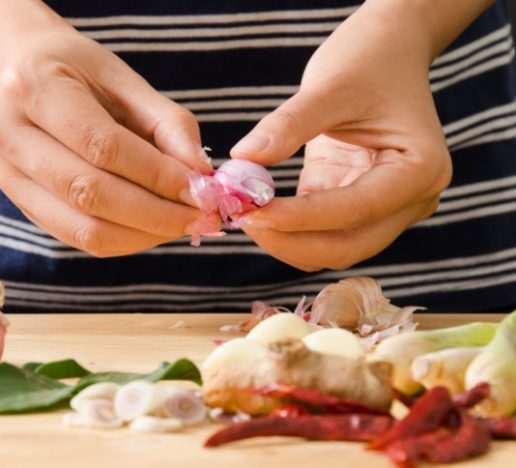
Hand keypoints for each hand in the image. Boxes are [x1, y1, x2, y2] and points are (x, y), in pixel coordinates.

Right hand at [0, 28, 210, 256]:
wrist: (19, 75)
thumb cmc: (78, 72)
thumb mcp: (124, 79)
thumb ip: (167, 123)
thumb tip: (200, 175)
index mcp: (32, 87)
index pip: (102, 146)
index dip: (157, 175)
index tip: (201, 190)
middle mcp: (6, 133)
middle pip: (89, 193)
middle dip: (154, 213)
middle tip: (199, 216)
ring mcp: (5, 174)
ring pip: (81, 227)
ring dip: (141, 234)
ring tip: (180, 224)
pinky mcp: (18, 203)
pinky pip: (75, 236)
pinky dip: (122, 239)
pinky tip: (151, 227)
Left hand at [231, 0, 453, 270]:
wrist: (387, 49)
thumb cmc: (368, 59)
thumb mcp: (328, 85)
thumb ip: (287, 125)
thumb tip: (243, 159)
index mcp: (419, 170)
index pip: (355, 210)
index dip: (300, 219)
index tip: (252, 212)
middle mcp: (411, 199)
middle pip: (348, 246)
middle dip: (292, 241)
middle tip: (241, 219)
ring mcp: (387, 207)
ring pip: (333, 247)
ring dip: (287, 239)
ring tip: (242, 211)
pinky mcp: (356, 203)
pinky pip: (320, 230)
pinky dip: (288, 226)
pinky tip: (255, 207)